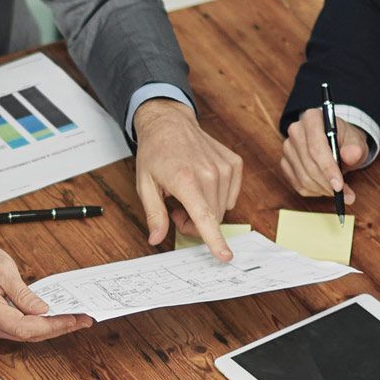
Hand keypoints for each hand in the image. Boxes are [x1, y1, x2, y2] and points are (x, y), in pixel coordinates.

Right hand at [0, 228, 92, 342]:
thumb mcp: (1, 266)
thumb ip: (22, 292)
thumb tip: (43, 310)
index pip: (25, 327)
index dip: (53, 326)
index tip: (74, 318)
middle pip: (27, 336)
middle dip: (57, 328)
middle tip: (83, 319)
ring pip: (22, 335)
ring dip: (48, 328)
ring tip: (73, 318)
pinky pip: (15, 329)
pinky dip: (35, 325)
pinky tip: (52, 317)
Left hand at [132, 98, 244, 259]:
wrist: (170, 123)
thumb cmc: (155, 153)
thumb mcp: (145, 185)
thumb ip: (154, 214)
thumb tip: (156, 239)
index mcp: (186, 180)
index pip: (204, 217)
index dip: (215, 240)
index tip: (225, 257)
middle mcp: (210, 174)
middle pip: (212, 219)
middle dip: (194, 224)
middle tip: (176, 212)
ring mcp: (225, 168)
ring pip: (222, 210)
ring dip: (205, 211)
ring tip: (187, 196)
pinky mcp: (234, 164)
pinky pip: (231, 196)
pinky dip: (217, 198)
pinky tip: (202, 186)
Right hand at [279, 106, 369, 205]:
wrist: (337, 141)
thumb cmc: (346, 140)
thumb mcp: (356, 141)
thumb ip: (355, 148)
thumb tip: (352, 155)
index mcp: (312, 118)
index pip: (316, 147)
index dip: (327, 168)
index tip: (339, 185)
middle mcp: (296, 131)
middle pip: (308, 164)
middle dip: (327, 183)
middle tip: (344, 195)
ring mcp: (288, 147)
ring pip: (303, 177)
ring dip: (322, 189)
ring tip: (339, 193)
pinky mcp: (285, 162)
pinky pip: (297, 183)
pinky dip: (314, 191)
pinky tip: (326, 188)